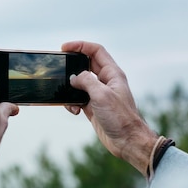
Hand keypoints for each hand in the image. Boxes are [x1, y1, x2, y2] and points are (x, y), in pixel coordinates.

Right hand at [62, 41, 158, 174]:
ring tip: (68, 95)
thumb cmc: (120, 117)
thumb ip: (86, 81)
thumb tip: (73, 78)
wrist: (127, 141)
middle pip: (86, 65)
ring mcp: (99, 94)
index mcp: (112, 74)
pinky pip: (78, 99)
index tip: (65, 47)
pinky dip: (72, 102)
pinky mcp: (93, 107)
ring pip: (80, 83)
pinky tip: (74, 110)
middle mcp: (106, 82)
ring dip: (70, 88)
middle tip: (60, 67)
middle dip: (72, 66)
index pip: (96, 51)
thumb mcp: (101, 95)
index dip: (80, 46)